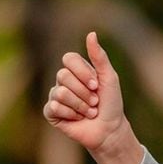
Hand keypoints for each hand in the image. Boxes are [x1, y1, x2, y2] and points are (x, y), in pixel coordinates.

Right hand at [43, 31, 127, 152]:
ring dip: (80, 105)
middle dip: (84, 92)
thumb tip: (91, 33)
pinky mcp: (51, 112)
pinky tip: (77, 119)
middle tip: (95, 102)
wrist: (110, 130)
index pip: (68, 59)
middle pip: (63, 75)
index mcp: (76, 70)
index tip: (97, 85)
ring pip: (59, 92)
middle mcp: (63, 81)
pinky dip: (71, 114)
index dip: (83, 72)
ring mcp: (55, 96)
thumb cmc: (112, 104)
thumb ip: (100, 57)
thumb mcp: (110, 78)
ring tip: (89, 112)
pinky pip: (53, 107)